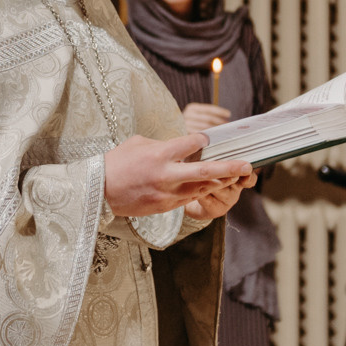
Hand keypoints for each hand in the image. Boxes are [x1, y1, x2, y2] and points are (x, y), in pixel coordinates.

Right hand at [104, 133, 255, 218]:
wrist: (98, 191)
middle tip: (247, 165)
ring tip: (234, 177)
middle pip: (206, 171)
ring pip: (202, 188)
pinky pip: (189, 198)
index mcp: (159, 154)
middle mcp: (167, 175)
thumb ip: (163, 144)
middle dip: (229, 168)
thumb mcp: (138, 144)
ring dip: (219, 182)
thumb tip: (179, 147)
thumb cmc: (116, 163)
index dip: (202, 140)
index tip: (207, 138)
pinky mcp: (165, 207)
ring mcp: (167, 194)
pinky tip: (208, 187)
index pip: (191, 144)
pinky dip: (200, 191)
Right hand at [180, 102, 231, 133]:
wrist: (175, 134)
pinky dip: (209, 136)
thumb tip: (228, 116)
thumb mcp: (199, 116)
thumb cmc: (193, 124)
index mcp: (192, 108)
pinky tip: (215, 137)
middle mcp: (187, 115)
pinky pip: (200, 135)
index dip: (220, 111)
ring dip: (216, 130)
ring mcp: (185, 125)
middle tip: (228, 126)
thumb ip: (209, 115)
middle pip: (208, 119)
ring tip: (224, 132)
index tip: (229, 114)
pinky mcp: (185, 134)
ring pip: (205, 128)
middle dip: (220, 122)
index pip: (208, 109)